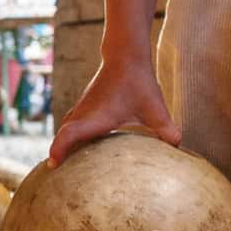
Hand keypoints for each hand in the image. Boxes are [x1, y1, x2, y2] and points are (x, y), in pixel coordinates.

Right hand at [48, 55, 179, 164]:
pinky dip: (69, 136)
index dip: (60, 148)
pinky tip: (79, 146)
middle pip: (63, 135)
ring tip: (62, 163)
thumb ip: (167, 129)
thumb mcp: (156, 108)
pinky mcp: (85, 107)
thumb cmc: (139, 82)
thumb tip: (178, 147)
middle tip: (52, 173)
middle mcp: (85, 114)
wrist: (125, 57)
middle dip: (57, 153)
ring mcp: (82, 109)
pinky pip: (71, 124)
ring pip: (66, 129)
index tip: (52, 163)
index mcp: (97, 116)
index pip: (71, 133)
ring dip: (62, 144)